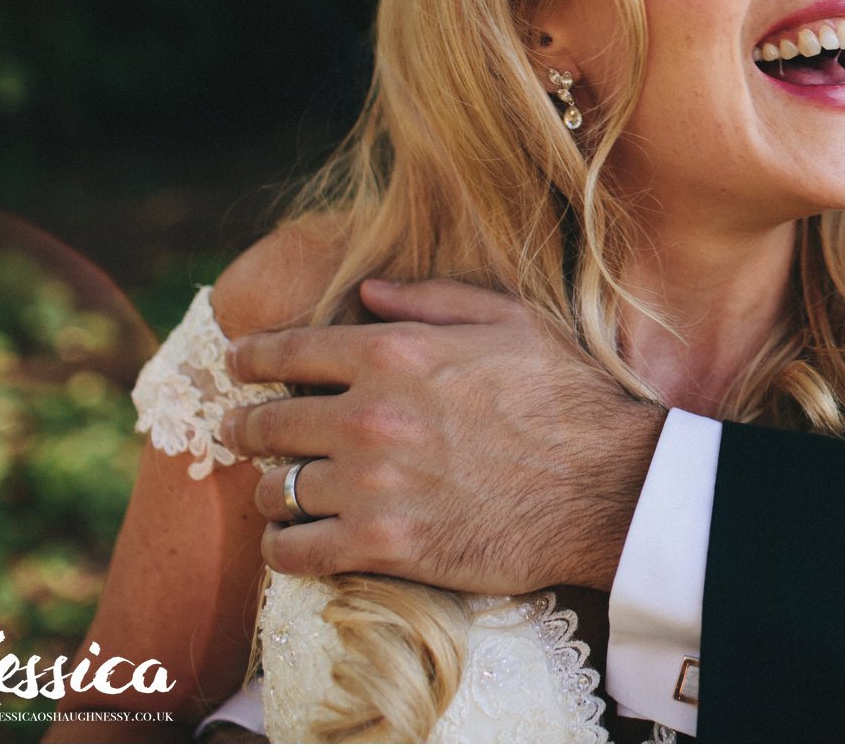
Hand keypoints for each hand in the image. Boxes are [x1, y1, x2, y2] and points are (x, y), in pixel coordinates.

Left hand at [223, 278, 664, 593]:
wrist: (607, 486)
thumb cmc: (567, 397)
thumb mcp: (510, 320)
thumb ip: (432, 299)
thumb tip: (367, 291)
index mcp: (394, 353)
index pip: (286, 352)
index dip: (250, 359)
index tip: (237, 366)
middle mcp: (369, 415)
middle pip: (266, 424)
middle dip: (246, 427)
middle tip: (241, 433)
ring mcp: (371, 484)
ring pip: (275, 491)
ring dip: (270, 491)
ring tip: (278, 493)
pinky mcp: (383, 546)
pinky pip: (294, 552)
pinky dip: (283, 548)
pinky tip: (292, 542)